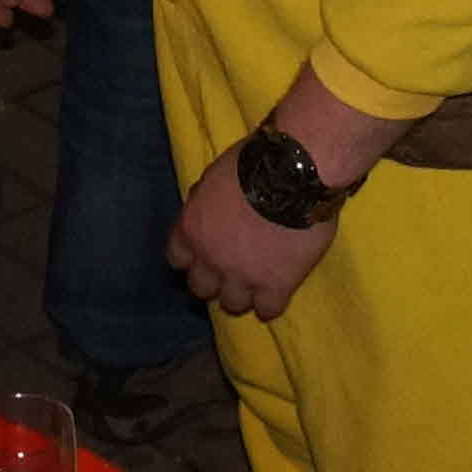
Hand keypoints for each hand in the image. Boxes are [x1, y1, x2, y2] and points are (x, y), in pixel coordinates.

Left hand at [166, 150, 335, 318]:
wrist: (294, 172)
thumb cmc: (255, 162)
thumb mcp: (214, 176)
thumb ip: (205, 201)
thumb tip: (205, 209)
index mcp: (193, 228)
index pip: (177, 258)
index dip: (193, 257)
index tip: (205, 253)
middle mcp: (211, 258)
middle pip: (201, 288)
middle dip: (214, 280)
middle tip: (232, 269)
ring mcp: (242, 275)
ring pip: (232, 304)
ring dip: (242, 294)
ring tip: (257, 282)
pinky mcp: (275, 284)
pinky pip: (268, 310)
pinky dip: (271, 303)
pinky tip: (278, 291)